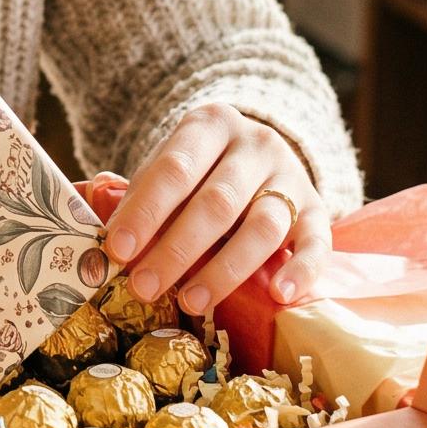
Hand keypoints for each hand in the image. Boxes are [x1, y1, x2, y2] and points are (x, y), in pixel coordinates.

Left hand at [87, 106, 330, 317]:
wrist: (259, 152)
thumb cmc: (199, 170)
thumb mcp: (169, 167)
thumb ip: (143, 196)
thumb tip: (108, 243)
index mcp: (210, 125)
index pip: (175, 168)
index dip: (145, 212)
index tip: (118, 250)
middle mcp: (256, 145)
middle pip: (218, 202)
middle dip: (177, 250)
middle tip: (144, 287)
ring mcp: (292, 177)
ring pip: (264, 225)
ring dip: (225, 269)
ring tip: (190, 302)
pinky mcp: (318, 211)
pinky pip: (318, 242)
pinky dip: (302, 270)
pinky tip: (279, 295)